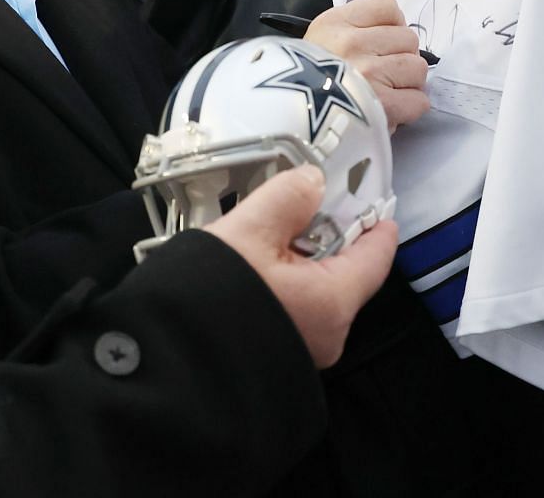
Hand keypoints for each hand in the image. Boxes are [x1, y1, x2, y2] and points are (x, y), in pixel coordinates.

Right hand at [204, 166, 395, 367]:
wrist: (165, 359)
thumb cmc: (211, 293)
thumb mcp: (249, 230)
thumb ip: (288, 198)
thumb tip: (313, 182)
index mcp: (334, 302)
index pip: (375, 258)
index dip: (377, 227)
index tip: (377, 206)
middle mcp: (328, 336)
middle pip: (346, 276)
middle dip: (332, 240)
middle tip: (314, 207)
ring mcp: (303, 354)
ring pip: (317, 295)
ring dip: (304, 264)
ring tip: (277, 234)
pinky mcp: (276, 362)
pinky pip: (295, 314)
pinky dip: (287, 288)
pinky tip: (260, 269)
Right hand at [303, 0, 429, 127]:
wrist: (290, 122)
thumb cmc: (306, 82)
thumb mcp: (321, 41)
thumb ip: (357, 31)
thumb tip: (398, 35)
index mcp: (335, 23)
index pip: (388, 7)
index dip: (392, 26)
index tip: (380, 42)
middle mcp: (352, 44)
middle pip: (409, 38)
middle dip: (401, 56)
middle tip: (384, 73)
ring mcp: (368, 74)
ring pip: (418, 68)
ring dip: (408, 83)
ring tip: (387, 93)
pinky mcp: (381, 106)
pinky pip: (419, 101)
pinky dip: (410, 108)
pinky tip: (391, 111)